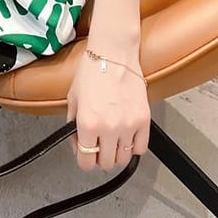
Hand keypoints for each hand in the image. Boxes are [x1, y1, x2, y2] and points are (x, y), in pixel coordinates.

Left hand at [65, 45, 149, 170]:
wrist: (113, 54)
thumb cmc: (91, 71)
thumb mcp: (73, 98)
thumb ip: (73, 123)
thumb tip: (77, 142)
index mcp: (88, 123)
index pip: (86, 161)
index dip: (84, 160)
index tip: (85, 154)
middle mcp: (108, 128)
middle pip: (106, 163)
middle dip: (100, 157)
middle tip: (98, 145)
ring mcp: (128, 126)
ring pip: (123, 158)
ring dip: (116, 152)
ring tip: (112, 139)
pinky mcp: (143, 121)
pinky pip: (140, 148)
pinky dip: (133, 147)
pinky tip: (126, 136)